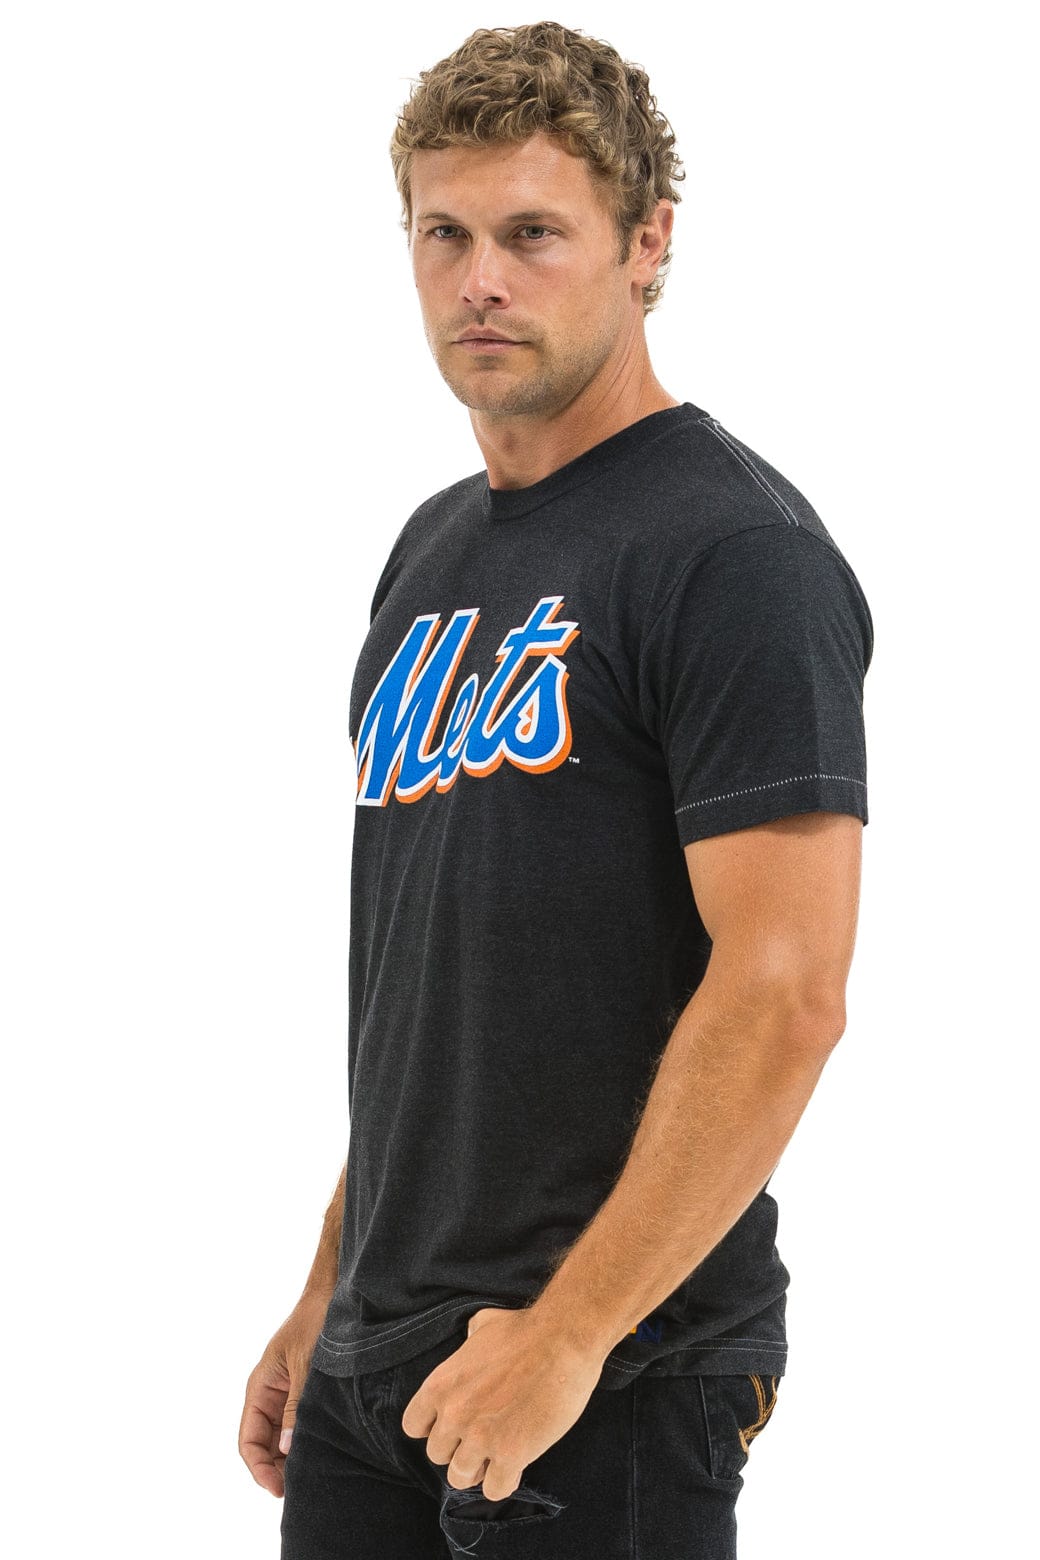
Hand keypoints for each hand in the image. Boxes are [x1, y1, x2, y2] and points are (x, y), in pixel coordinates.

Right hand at [238, 1289, 330, 1497]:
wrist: (334, 1294)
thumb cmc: (314, 1322)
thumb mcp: (304, 1366)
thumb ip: (295, 1407)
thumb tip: (287, 1449)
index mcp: (261, 1388)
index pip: (249, 1440)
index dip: (259, 1468)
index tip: (279, 1488)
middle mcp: (271, 1395)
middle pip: (265, 1445)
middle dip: (277, 1468)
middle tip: (301, 1488)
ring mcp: (289, 1395)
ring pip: (283, 1438)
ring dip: (292, 1456)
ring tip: (314, 1474)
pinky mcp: (307, 1392)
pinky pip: (300, 1425)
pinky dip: (306, 1441)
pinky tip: (323, 1452)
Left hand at [400, 1305, 602, 1502]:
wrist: (563, 1340)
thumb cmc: (526, 1330)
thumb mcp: (483, 1325)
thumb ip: (467, 1343)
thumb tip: (469, 1344)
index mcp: (440, 1384)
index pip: (413, 1426)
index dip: (433, 1427)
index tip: (452, 1424)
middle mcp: (453, 1415)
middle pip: (437, 1456)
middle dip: (458, 1448)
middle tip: (482, 1438)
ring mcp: (480, 1438)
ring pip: (461, 1478)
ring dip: (479, 1469)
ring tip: (498, 1455)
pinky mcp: (511, 1455)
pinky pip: (494, 1490)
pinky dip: (504, 1481)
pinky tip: (516, 1465)